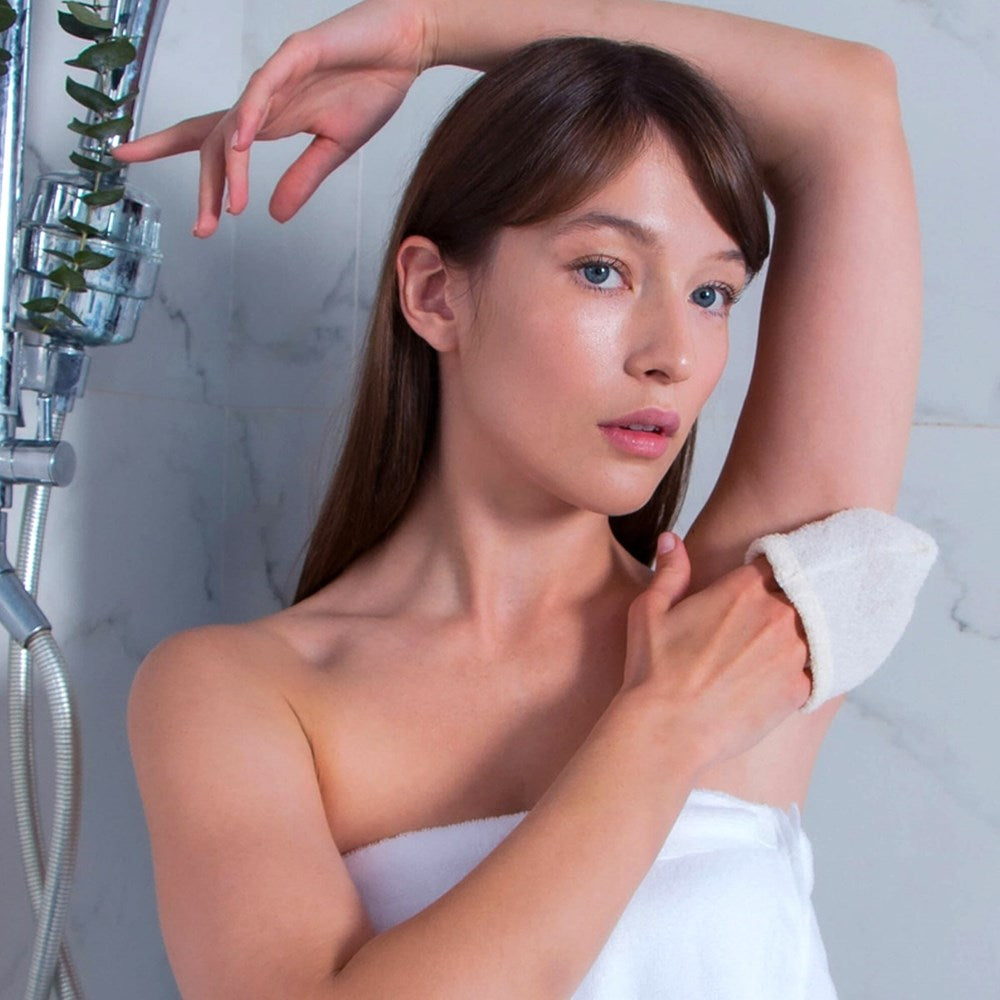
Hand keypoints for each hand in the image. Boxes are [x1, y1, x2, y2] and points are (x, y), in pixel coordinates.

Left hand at [112, 0, 430, 236]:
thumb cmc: (372, 85)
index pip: (212, 137)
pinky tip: (239, 143)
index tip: (125, 156)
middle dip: (204, 185)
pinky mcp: (297, 55)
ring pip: (235, 123)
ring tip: (230, 208)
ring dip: (229, 168)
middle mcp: (263, 98)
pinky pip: (263, 89)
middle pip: (214, 140)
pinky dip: (248, 115)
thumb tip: (273, 214)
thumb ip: (303, 179)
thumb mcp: (337, 148)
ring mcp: (276, 76)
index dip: (167, 145)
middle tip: (201, 228)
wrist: (406, 46)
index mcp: (270, 118)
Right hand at [621, 533, 811, 774]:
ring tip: (771, 654)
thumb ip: (671, 571)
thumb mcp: (650, 610)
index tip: (765, 583)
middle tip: (766, 624)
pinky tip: (777, 681)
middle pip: (800, 596)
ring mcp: (793, 653)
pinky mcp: (799, 689)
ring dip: (799, 638)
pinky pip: (814, 672)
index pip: (777, 564)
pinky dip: (802, 673)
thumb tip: (672, 539)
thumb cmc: (653, 670)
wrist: (666, 730)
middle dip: (788, 604)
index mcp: (742, 589)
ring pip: (812, 633)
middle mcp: (776, 614)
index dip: (770, 573)